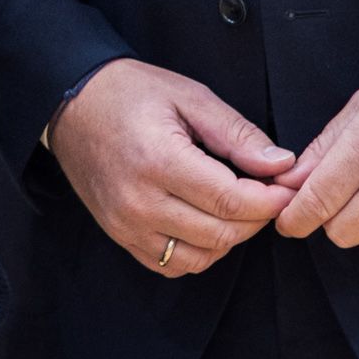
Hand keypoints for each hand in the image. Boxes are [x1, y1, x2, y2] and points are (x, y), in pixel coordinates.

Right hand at [48, 59, 296, 278]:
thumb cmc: (130, 93)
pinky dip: (199, 251)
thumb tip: (281, 164)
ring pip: (201, 256)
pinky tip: (205, 221)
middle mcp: (139, 201)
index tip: (286, 187)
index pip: (231, 201)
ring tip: (235, 205)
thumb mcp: (189, 97)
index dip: (270, 200)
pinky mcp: (120, 235)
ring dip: (229, 236)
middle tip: (267, 193)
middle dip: (256, 218)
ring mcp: (126, 224)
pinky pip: (173, 265)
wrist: (71, 104)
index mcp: (158, 160)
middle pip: (221, 233)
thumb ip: (237, 134)